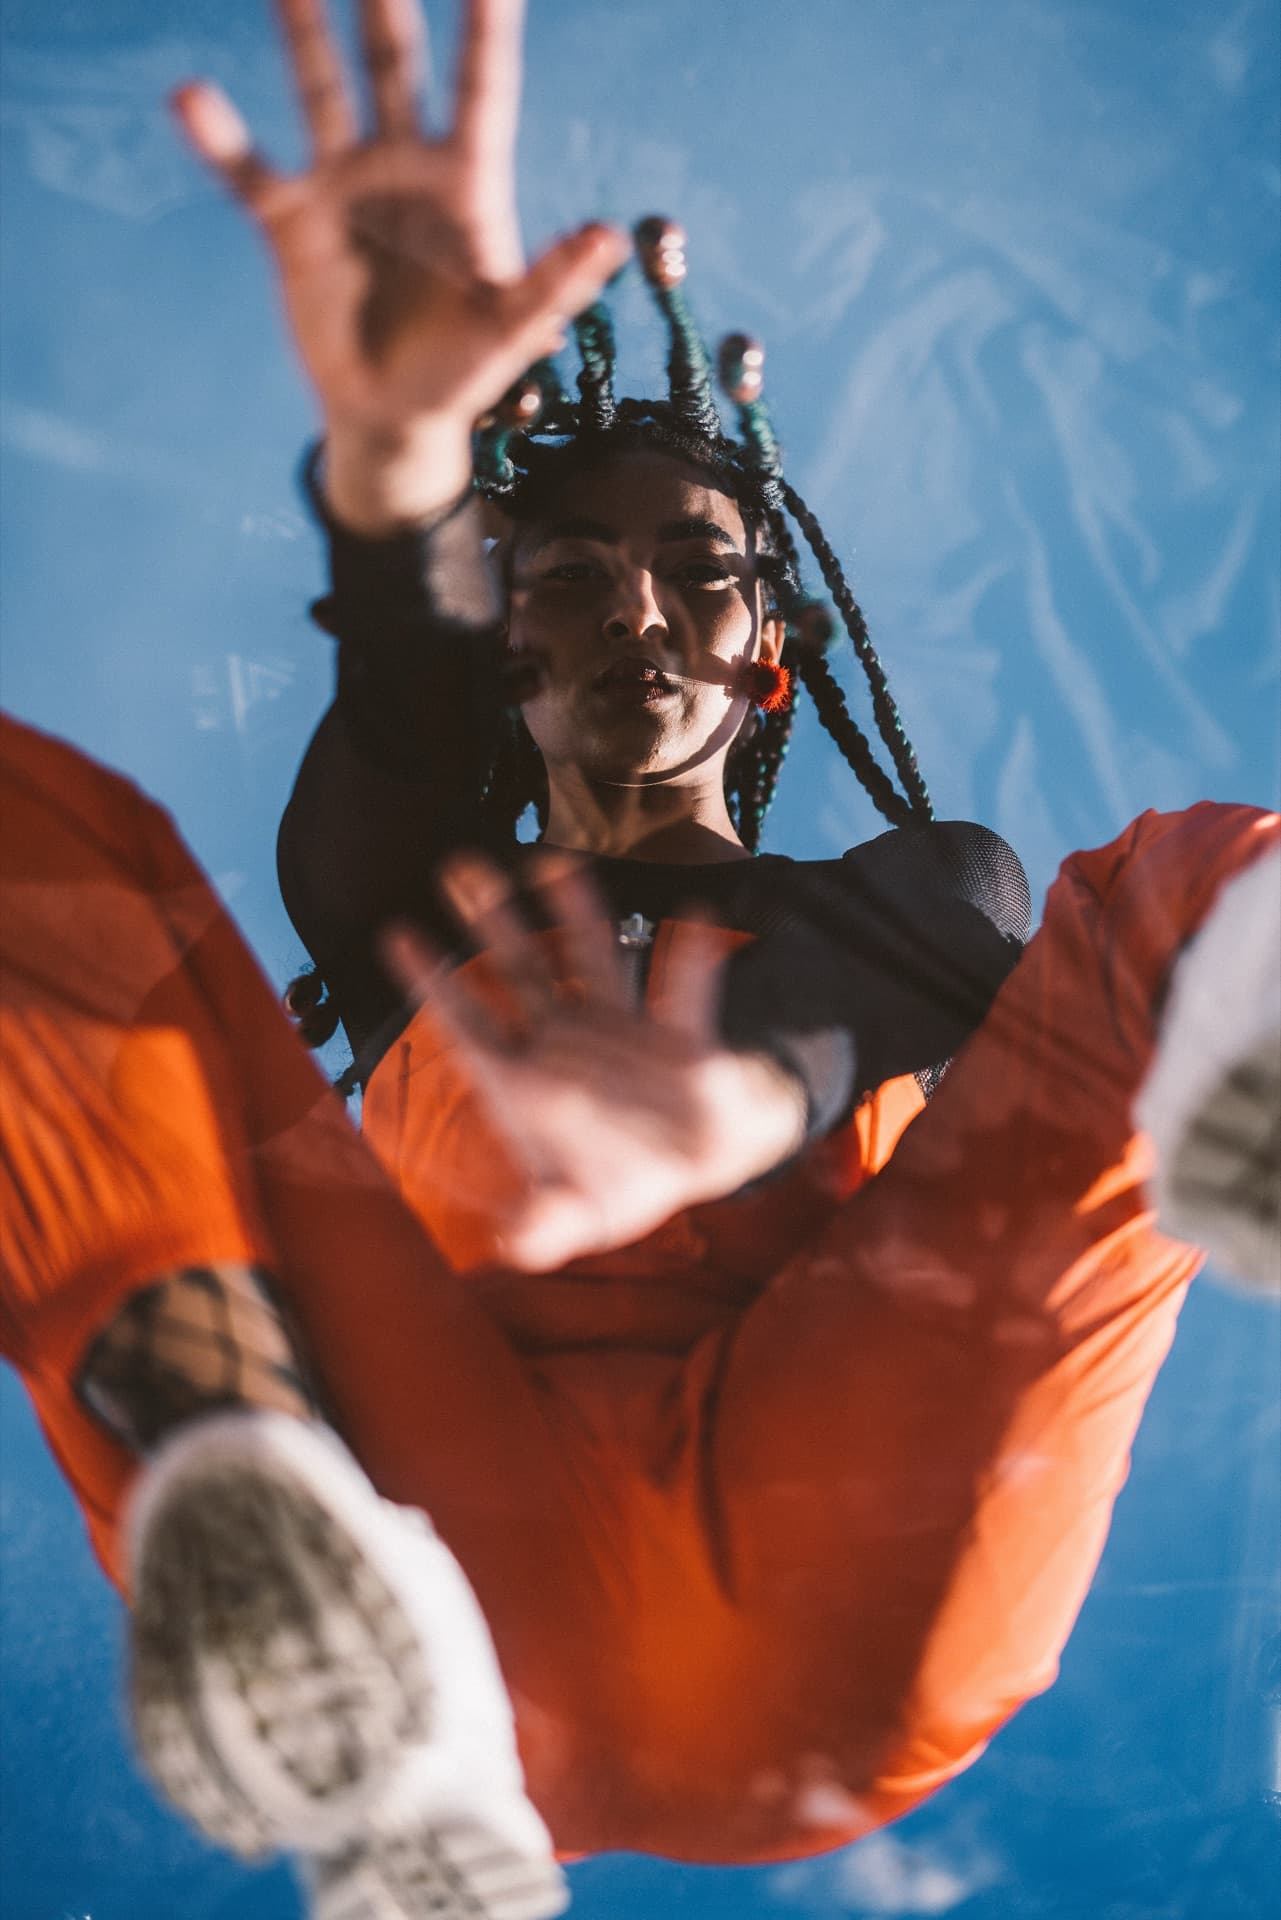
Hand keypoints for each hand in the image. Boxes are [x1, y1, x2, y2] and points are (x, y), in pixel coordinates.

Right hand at [171, 0, 628, 528]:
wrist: (395, 414)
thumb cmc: (465, 369)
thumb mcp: (515, 330)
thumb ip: (556, 281)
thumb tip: (608, 236)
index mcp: (468, 182)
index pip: (481, 91)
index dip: (487, 34)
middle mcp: (404, 164)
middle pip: (394, 63)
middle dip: (384, 1)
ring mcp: (346, 184)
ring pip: (321, 89)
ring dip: (303, 33)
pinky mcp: (293, 223)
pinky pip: (251, 173)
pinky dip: (221, 140)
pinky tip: (190, 99)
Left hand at [382, 854, 809, 1270]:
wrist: (697, 1164)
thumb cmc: (620, 1183)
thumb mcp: (579, 1215)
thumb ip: (547, 1226)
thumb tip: (514, 1244)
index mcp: (525, 1084)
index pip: (467, 1024)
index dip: (431, 982)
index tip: (394, 933)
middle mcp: (564, 1041)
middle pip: (519, 970)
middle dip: (490, 919)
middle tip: (458, 866)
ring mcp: (617, 1025)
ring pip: (588, 956)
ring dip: (573, 908)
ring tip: (549, 861)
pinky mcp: (677, 1029)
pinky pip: (682, 985)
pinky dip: (690, 954)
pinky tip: (694, 916)